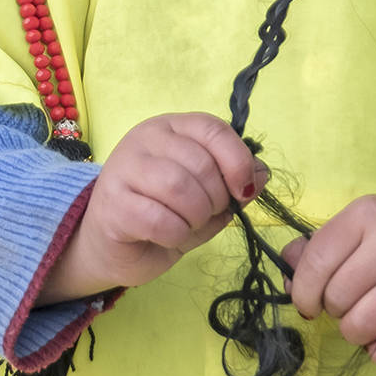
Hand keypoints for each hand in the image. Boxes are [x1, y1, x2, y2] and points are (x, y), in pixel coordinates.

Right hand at [40, 112, 267, 302]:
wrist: (113, 247)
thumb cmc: (163, 216)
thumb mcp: (206, 196)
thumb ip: (233, 182)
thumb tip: (263, 173)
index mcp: (171, 127)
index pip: (213, 129)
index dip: (237, 161)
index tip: (245, 190)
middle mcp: (144, 139)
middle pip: (200, 163)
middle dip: (216, 199)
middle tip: (207, 215)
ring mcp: (124, 168)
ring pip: (180, 188)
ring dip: (197, 217)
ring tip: (188, 225)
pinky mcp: (112, 204)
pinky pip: (160, 219)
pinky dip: (176, 234)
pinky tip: (168, 237)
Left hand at [282, 195, 375, 366]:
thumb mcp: (358, 231)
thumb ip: (316, 249)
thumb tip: (285, 275)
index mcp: (368, 212)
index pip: (316, 260)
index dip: (302, 291)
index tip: (308, 302)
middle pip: (336, 296)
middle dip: (334, 309)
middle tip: (353, 302)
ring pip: (360, 326)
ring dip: (355, 333)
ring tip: (369, 319)